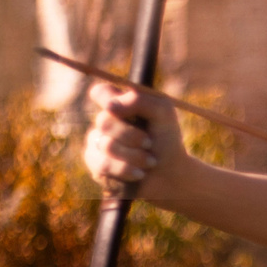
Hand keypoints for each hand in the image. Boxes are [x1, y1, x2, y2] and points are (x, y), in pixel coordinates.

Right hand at [83, 80, 184, 201]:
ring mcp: (98, 143)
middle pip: (104, 121)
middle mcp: (105, 123)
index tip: (120, 110)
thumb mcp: (163, 113)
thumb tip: (109, 107)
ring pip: (107, 145)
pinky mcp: (96, 166)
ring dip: (135, 155)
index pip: (100, 93)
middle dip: (132, 135)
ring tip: (151, 161)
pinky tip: (140, 173)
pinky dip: (127, 169)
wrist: (170, 174)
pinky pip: (104, 164)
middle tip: (150, 143)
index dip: (106, 99)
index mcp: (120, 104)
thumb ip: (140, 101)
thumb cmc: (166, 140)